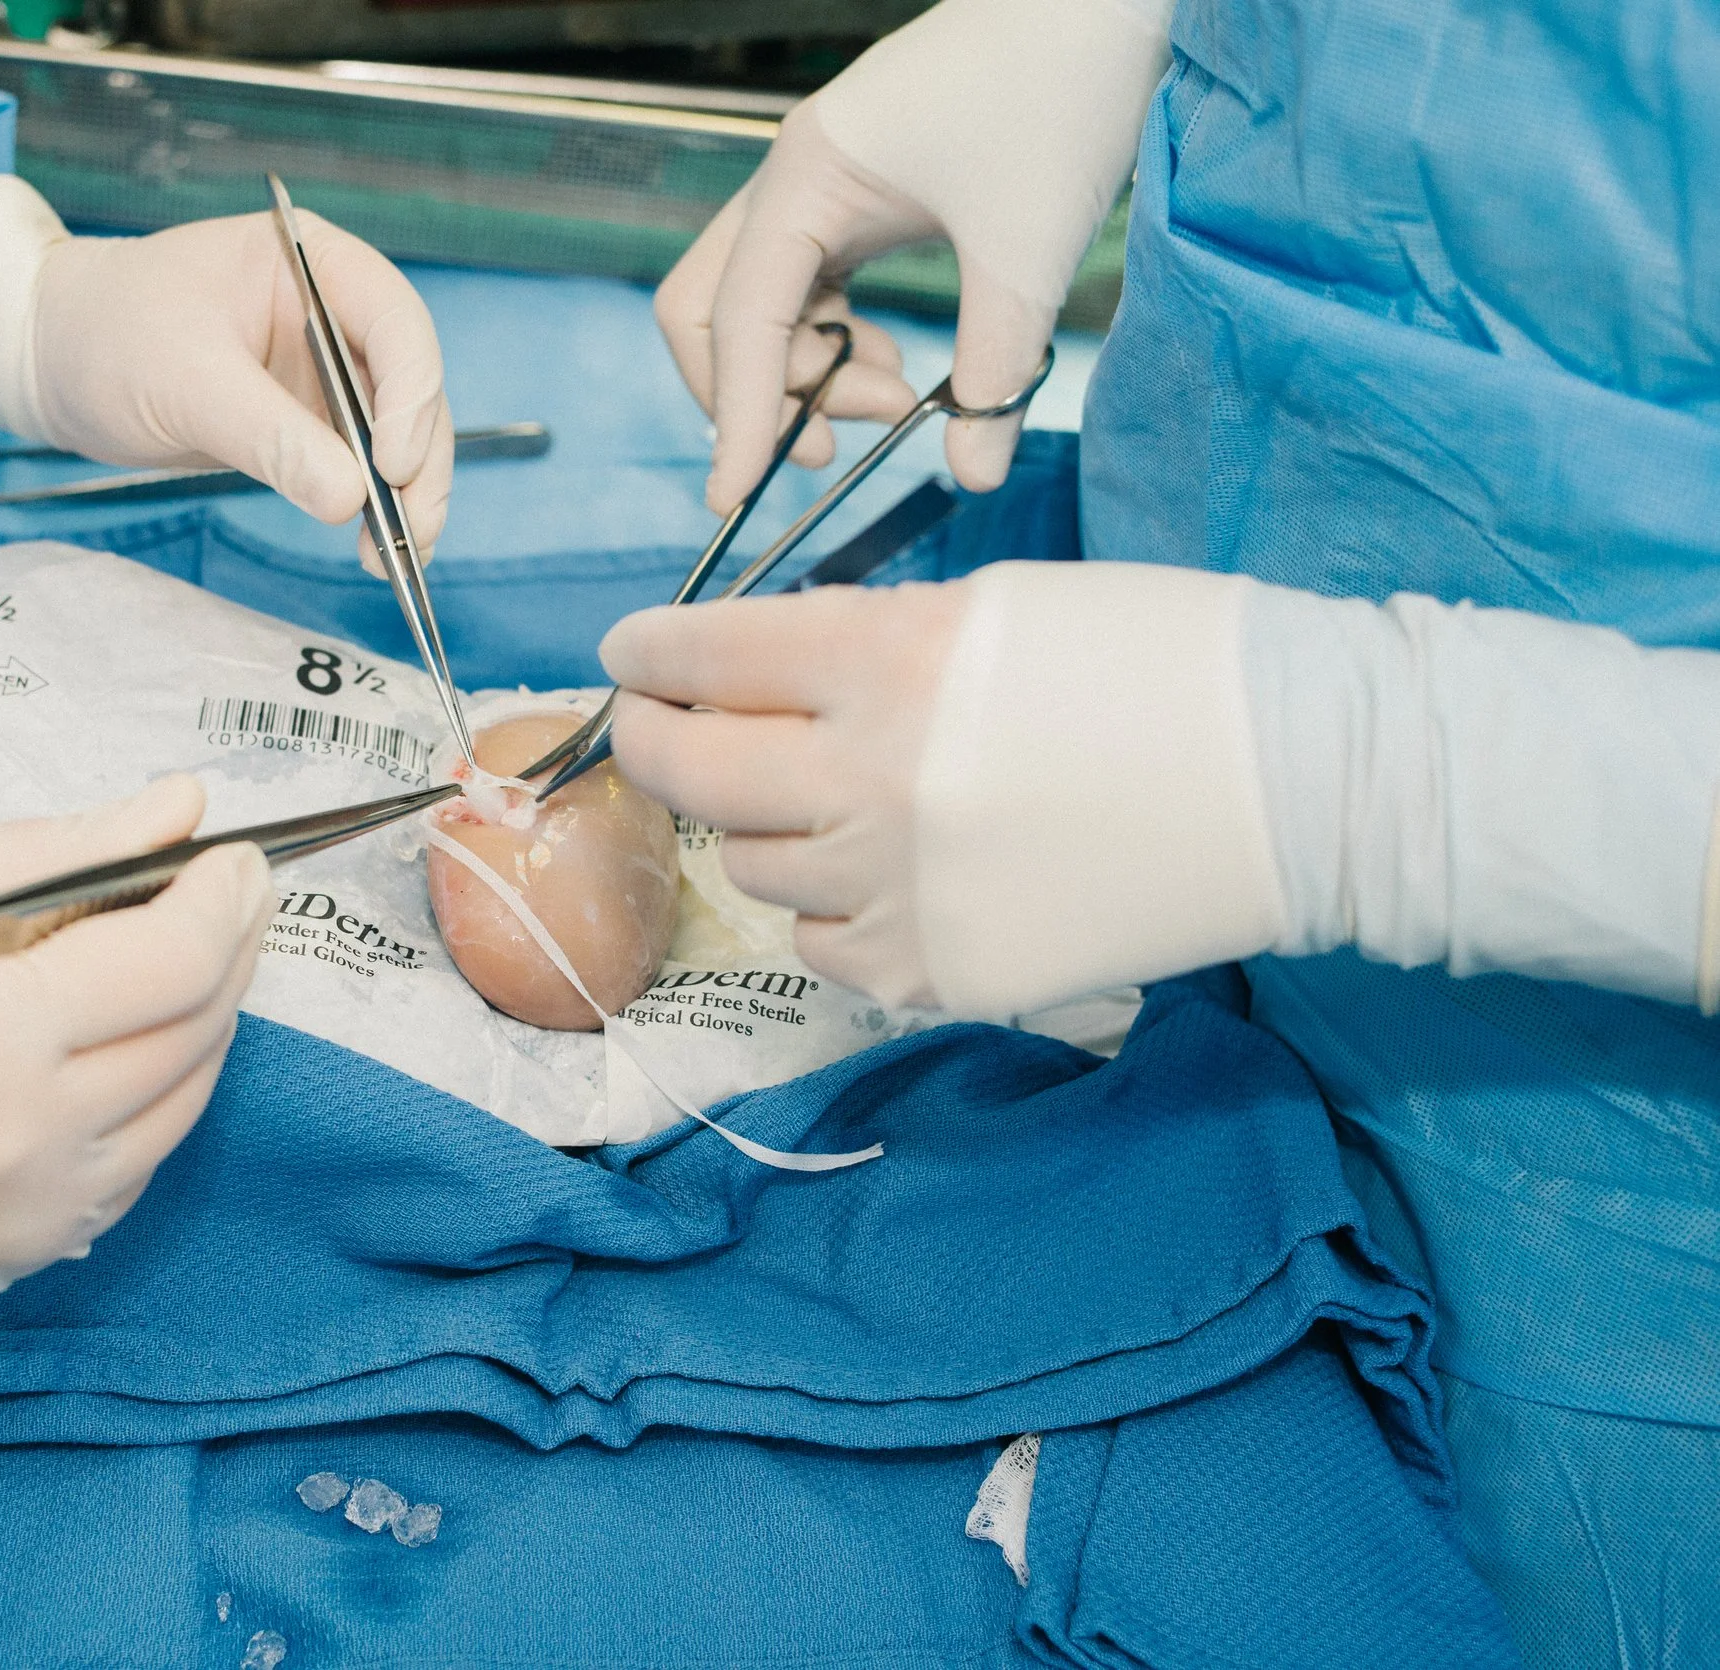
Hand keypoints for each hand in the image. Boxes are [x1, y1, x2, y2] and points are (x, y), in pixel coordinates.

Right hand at [0, 775, 271, 1287]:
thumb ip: (70, 850)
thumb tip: (182, 810)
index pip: (169, 961)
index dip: (221, 898)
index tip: (237, 854)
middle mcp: (34, 1140)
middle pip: (195, 1028)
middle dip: (230, 945)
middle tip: (238, 887)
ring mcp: (46, 1208)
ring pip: (187, 1095)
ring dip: (207, 1015)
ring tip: (194, 949)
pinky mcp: (44, 1245)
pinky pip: (144, 1152)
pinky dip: (161, 1084)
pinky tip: (141, 1033)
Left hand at [33, 214, 453, 572]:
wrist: (51, 360)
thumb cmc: (106, 334)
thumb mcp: (185, 381)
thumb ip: (270, 436)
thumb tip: (349, 499)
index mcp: (313, 264)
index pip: (395, 322)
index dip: (410, 394)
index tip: (390, 465)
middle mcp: (335, 314)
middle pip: (413, 387)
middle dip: (419, 463)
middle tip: (409, 534)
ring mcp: (326, 371)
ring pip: (399, 436)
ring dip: (406, 499)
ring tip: (392, 560)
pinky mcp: (308, 423)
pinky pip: (360, 468)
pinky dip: (374, 510)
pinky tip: (375, 552)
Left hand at [601, 563, 1287, 1019]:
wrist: (1302, 784)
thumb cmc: (1162, 662)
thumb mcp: (997, 606)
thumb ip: (864, 640)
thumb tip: (757, 671)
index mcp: (890, 660)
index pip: (702, 654)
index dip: (648, 653)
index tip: (629, 657)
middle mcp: (874, 780)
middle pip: (688, 770)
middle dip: (650, 738)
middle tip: (652, 725)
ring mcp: (902, 891)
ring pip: (752, 863)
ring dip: (769, 822)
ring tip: (838, 793)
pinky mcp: (939, 974)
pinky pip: (822, 943)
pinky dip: (835, 904)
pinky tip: (895, 868)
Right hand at [655, 0, 1167, 506]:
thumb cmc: (1063, 87)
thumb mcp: (1030, 247)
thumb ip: (994, 370)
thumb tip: (973, 470)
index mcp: (809, 177)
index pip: (738, 319)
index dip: (736, 416)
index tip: (733, 499)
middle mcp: (793, 179)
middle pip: (709, 310)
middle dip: (752, 392)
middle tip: (833, 448)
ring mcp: (819, 186)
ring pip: (757, 307)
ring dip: (806, 373)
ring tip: (896, 397)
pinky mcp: (855, 195)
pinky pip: (807, 290)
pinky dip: (835, 343)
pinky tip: (893, 362)